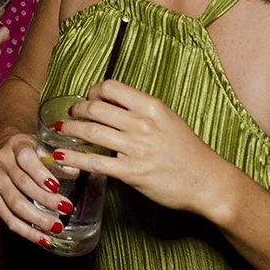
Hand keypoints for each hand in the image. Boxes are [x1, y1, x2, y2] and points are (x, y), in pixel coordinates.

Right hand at [0, 128, 63, 247]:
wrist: (0, 146)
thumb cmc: (26, 147)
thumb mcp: (40, 145)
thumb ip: (56, 159)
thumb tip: (76, 172)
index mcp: (15, 145)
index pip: (26, 159)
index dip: (40, 174)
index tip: (57, 186)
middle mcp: (2, 162)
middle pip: (22, 184)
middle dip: (45, 199)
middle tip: (66, 208)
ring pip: (14, 204)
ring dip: (37, 219)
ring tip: (57, 228)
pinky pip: (8, 218)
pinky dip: (26, 231)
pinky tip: (43, 239)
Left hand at [52, 80, 233, 217]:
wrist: (208, 181)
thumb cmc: (190, 152)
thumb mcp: (169, 120)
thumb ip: (144, 111)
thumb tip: (116, 104)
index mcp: (152, 107)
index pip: (112, 87)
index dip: (94, 91)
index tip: (89, 97)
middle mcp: (142, 124)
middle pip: (96, 107)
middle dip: (78, 108)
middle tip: (71, 113)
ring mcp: (136, 148)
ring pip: (91, 131)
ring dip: (71, 128)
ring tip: (62, 128)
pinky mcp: (131, 173)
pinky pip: (94, 162)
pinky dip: (74, 157)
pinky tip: (61, 154)